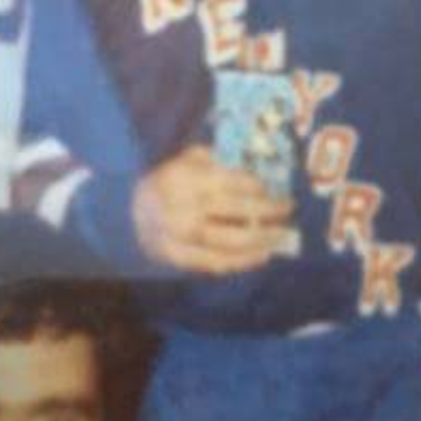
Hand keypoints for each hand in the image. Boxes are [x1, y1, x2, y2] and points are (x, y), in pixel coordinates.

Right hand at [133, 146, 294, 275]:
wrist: (131, 211)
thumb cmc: (169, 179)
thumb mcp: (188, 157)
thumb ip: (219, 159)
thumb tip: (261, 164)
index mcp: (188, 176)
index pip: (234, 182)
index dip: (260, 187)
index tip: (276, 188)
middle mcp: (185, 206)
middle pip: (239, 211)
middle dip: (270, 211)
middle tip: (289, 209)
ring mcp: (180, 236)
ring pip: (231, 242)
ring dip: (263, 240)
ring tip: (282, 235)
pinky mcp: (178, 258)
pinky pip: (216, 263)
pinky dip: (243, 261)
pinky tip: (262, 255)